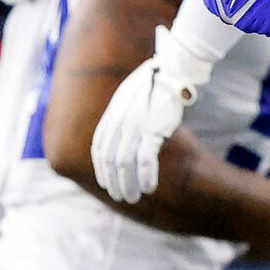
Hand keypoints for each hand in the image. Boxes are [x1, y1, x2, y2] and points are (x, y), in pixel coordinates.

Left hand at [90, 25, 212, 203]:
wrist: (171, 72)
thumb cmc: (153, 85)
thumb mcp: (127, 99)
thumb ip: (120, 118)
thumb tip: (120, 135)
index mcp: (111, 116)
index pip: (98, 149)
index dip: (101, 170)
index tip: (106, 184)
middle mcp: (119, 123)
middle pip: (109, 160)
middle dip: (114, 183)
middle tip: (121, 198)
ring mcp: (135, 127)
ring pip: (124, 164)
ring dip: (128, 184)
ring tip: (134, 197)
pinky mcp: (153, 130)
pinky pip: (145, 159)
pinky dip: (145, 176)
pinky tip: (149, 187)